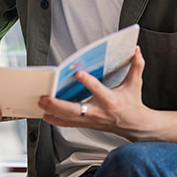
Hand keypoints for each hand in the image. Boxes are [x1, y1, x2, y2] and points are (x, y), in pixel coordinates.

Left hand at [37, 47, 156, 140]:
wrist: (134, 125)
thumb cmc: (132, 104)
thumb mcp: (135, 84)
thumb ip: (136, 66)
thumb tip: (136, 50)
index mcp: (110, 100)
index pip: (97, 89)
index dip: (87, 81)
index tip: (77, 73)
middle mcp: (98, 111)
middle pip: (75, 110)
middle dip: (58, 104)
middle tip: (45, 97)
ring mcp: (90, 120)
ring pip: (68, 118)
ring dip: (52, 111)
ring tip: (40, 102)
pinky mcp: (86, 124)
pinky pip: (68, 124)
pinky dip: (55, 120)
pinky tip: (45, 114)